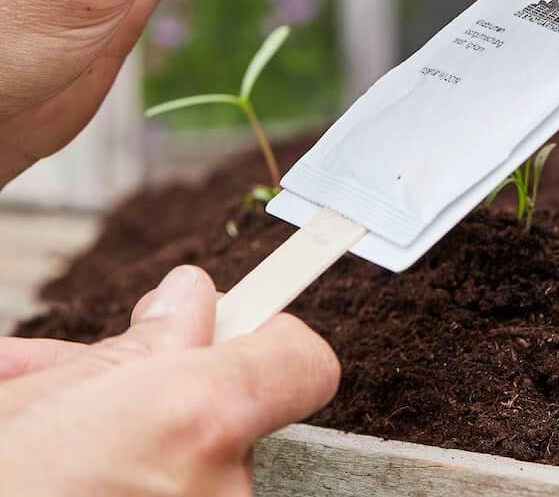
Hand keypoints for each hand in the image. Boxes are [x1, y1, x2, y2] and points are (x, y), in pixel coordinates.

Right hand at [0, 266, 338, 494]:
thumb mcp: (36, 394)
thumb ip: (144, 341)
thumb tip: (192, 299)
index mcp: (198, 420)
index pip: (304, 363)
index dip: (271, 339)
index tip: (242, 333)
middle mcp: (221, 494)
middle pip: (235, 423)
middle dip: (178, 406)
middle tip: (104, 413)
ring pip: (197, 475)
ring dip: (147, 462)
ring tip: (70, 460)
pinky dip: (143, 493)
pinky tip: (82, 482)